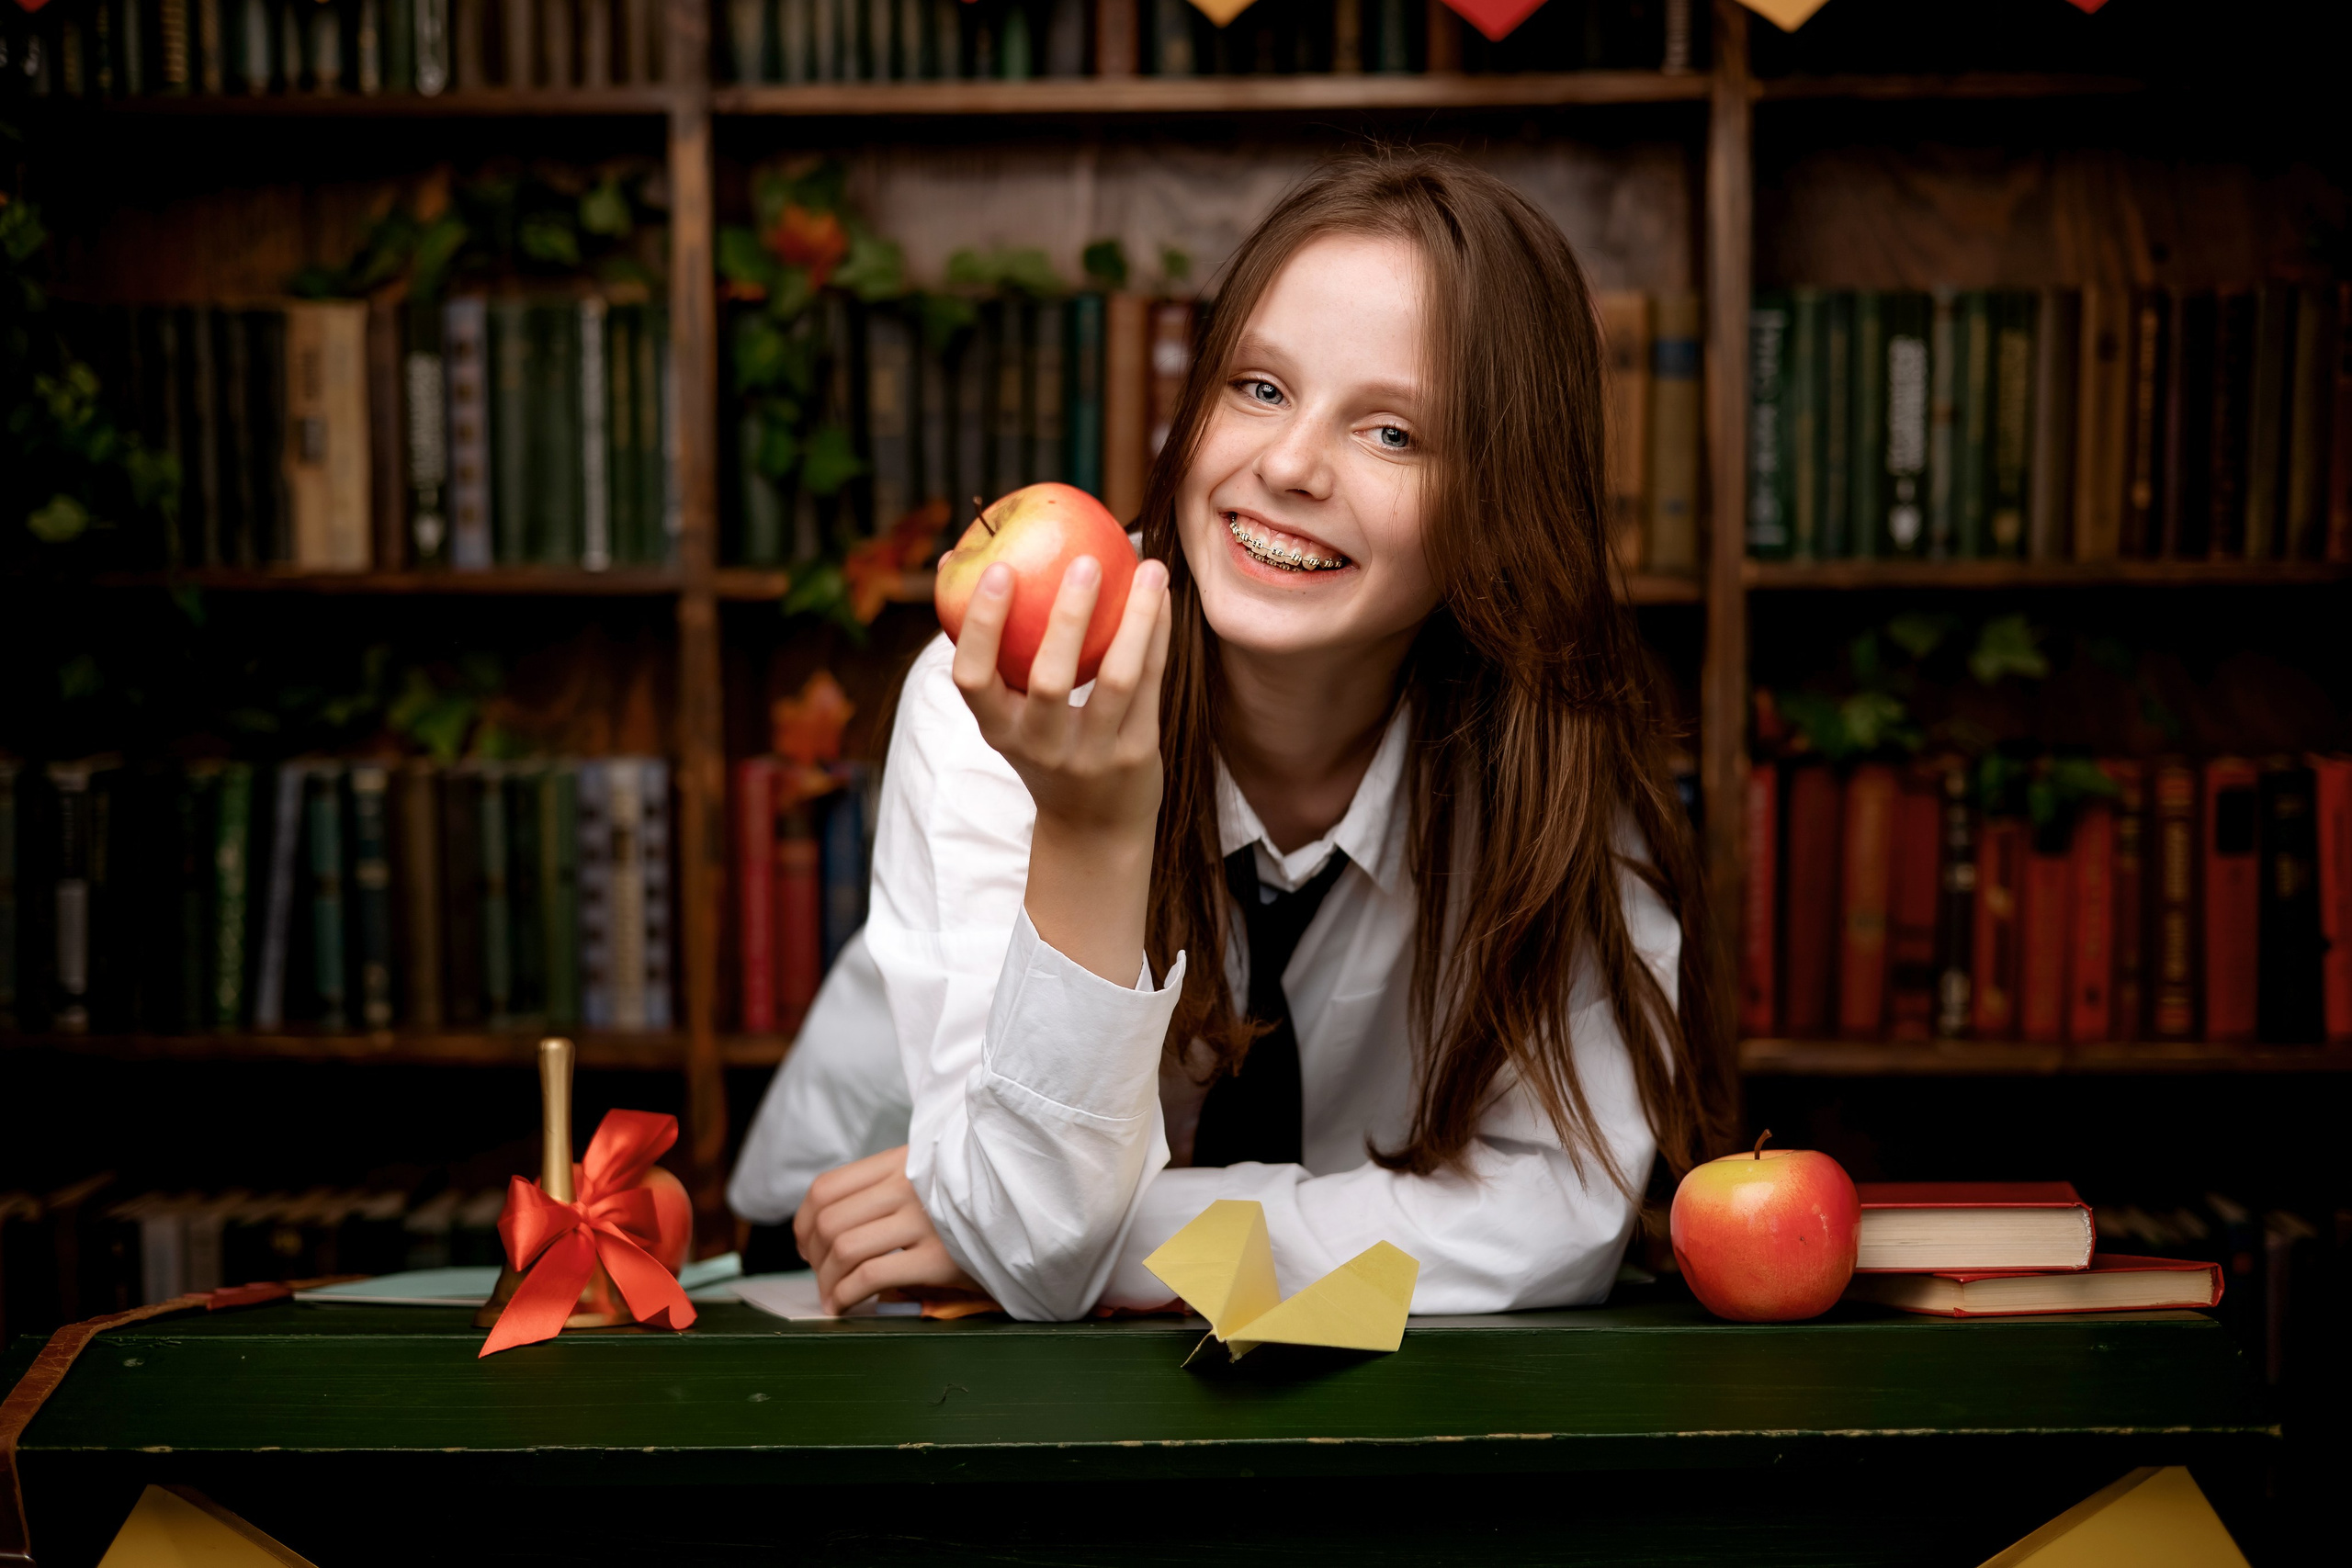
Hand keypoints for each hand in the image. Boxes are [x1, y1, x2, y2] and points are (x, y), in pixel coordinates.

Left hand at [794, 1146, 978, 1314]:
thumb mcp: (929, 1179)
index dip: (802, 1222)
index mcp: (901, 1162)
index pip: (827, 1188)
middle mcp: (909, 1186)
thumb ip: (886, 1190)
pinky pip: (871, 1276)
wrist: (1029, 1217)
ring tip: (832, 1298)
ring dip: (827, 1281)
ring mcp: (924, 1220)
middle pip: (829, 1221)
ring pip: (844, 1248)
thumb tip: (824, 1230)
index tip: (806, 1246)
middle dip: (813, 1257)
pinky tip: (846, 1307)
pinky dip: (846, 1296)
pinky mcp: (938, 1257)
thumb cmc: (972, 1204)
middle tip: (821, 1278)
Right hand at [952, 554, 1171, 836]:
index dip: (982, 625)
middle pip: (1050, 680)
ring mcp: (1092, 755)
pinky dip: (1156, 635)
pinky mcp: (1136, 755)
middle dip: (1068, 617)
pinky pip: (1150, 685)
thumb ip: (990, 646)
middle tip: (1085, 561)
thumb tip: (955, 556)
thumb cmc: (1044, 745)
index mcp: (997, 729)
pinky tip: (1161, 596)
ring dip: (1135, 618)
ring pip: (1117, 680)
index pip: (972, 678)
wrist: (1093, 828)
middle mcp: (1040, 746)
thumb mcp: (1008, 711)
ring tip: (1149, 567)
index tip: (1000, 569)